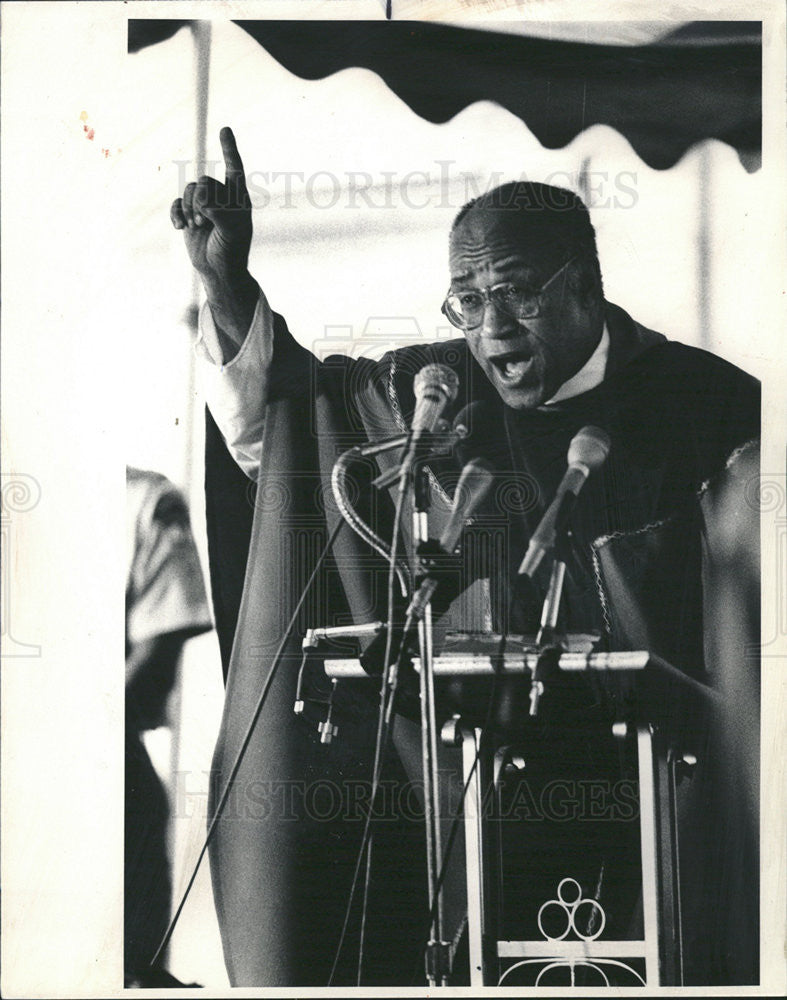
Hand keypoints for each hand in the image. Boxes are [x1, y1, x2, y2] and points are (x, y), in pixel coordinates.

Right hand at [170, 127, 256, 355]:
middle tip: (206, 221)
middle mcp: (221, 197)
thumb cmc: (231, 252)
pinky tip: (179, 228)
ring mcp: (204, 204)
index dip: (229, 149)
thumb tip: (204, 200)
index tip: (225, 130)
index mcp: (238, 198)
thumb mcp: (232, 233)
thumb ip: (220, 213)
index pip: (234, 169)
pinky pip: (176, 203)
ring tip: (197, 227)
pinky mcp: (189, 214)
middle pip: (204, 181)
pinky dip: (176, 214)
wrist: (217, 271)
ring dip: (189, 209)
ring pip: (189, 190)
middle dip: (201, 201)